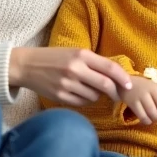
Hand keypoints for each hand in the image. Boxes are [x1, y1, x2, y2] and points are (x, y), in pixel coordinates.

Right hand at [9, 47, 131, 105]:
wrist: (27, 65)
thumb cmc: (55, 58)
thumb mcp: (75, 53)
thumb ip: (94, 63)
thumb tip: (117, 77)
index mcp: (81, 55)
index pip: (110, 68)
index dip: (123, 78)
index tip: (129, 85)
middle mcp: (75, 69)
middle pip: (105, 85)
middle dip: (114, 92)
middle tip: (117, 94)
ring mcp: (67, 84)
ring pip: (94, 96)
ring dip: (97, 95)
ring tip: (88, 88)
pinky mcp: (60, 96)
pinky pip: (82, 103)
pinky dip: (85, 100)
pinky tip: (78, 93)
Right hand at [119, 75, 156, 125]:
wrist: (125, 83)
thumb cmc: (145, 87)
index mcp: (155, 88)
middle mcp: (146, 93)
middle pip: (155, 112)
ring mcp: (137, 99)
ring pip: (148, 116)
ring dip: (152, 120)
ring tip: (153, 118)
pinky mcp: (131, 104)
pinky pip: (140, 117)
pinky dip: (146, 121)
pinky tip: (147, 118)